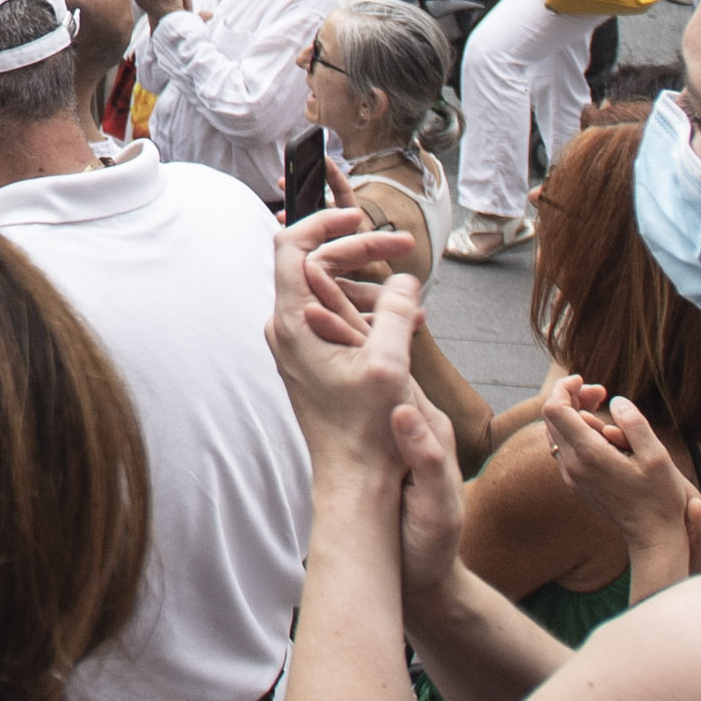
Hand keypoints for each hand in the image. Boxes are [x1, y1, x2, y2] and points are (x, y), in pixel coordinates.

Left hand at [267, 210, 438, 475]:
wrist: (355, 483)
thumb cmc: (367, 432)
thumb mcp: (387, 366)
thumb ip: (393, 313)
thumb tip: (404, 279)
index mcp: (293, 323)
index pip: (291, 246)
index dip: (324, 223)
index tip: (361, 217)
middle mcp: (286, 330)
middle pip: (315, 264)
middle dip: (361, 252)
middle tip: (407, 250)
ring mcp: (297, 346)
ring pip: (330, 294)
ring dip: (371, 287)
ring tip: (414, 302)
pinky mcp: (312, 362)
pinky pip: (337, 320)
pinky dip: (368, 313)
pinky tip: (405, 326)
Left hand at [538, 373, 700, 579]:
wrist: (653, 537)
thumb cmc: (660, 498)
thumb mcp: (658, 456)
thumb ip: (635, 423)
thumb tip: (614, 400)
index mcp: (589, 454)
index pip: (555, 408)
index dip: (565, 388)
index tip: (587, 381)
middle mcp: (572, 465)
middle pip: (551, 417)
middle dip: (571, 398)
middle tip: (600, 393)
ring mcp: (571, 477)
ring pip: (554, 433)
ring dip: (573, 415)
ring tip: (604, 413)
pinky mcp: (575, 484)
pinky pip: (563, 449)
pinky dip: (575, 433)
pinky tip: (601, 435)